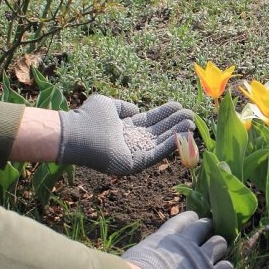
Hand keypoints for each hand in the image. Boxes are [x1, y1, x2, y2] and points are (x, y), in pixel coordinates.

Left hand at [57, 94, 193, 174]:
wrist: (76, 134)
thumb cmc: (87, 117)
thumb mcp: (108, 104)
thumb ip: (123, 106)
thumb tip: (136, 109)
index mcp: (126, 127)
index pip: (150, 120)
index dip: (165, 114)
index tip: (180, 107)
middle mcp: (132, 140)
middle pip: (159, 131)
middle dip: (175, 123)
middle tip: (192, 116)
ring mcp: (133, 153)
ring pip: (160, 143)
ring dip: (176, 134)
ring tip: (191, 125)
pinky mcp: (134, 164)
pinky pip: (155, 154)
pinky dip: (168, 146)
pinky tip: (181, 137)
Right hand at [121, 211, 232, 268]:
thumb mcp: (137, 254)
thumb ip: (149, 251)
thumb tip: (144, 255)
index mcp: (168, 236)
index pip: (186, 219)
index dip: (191, 220)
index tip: (193, 223)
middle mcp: (187, 244)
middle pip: (205, 226)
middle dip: (207, 229)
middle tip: (206, 237)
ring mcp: (200, 259)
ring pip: (220, 243)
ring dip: (218, 247)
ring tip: (215, 252)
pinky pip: (226, 267)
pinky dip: (225, 267)